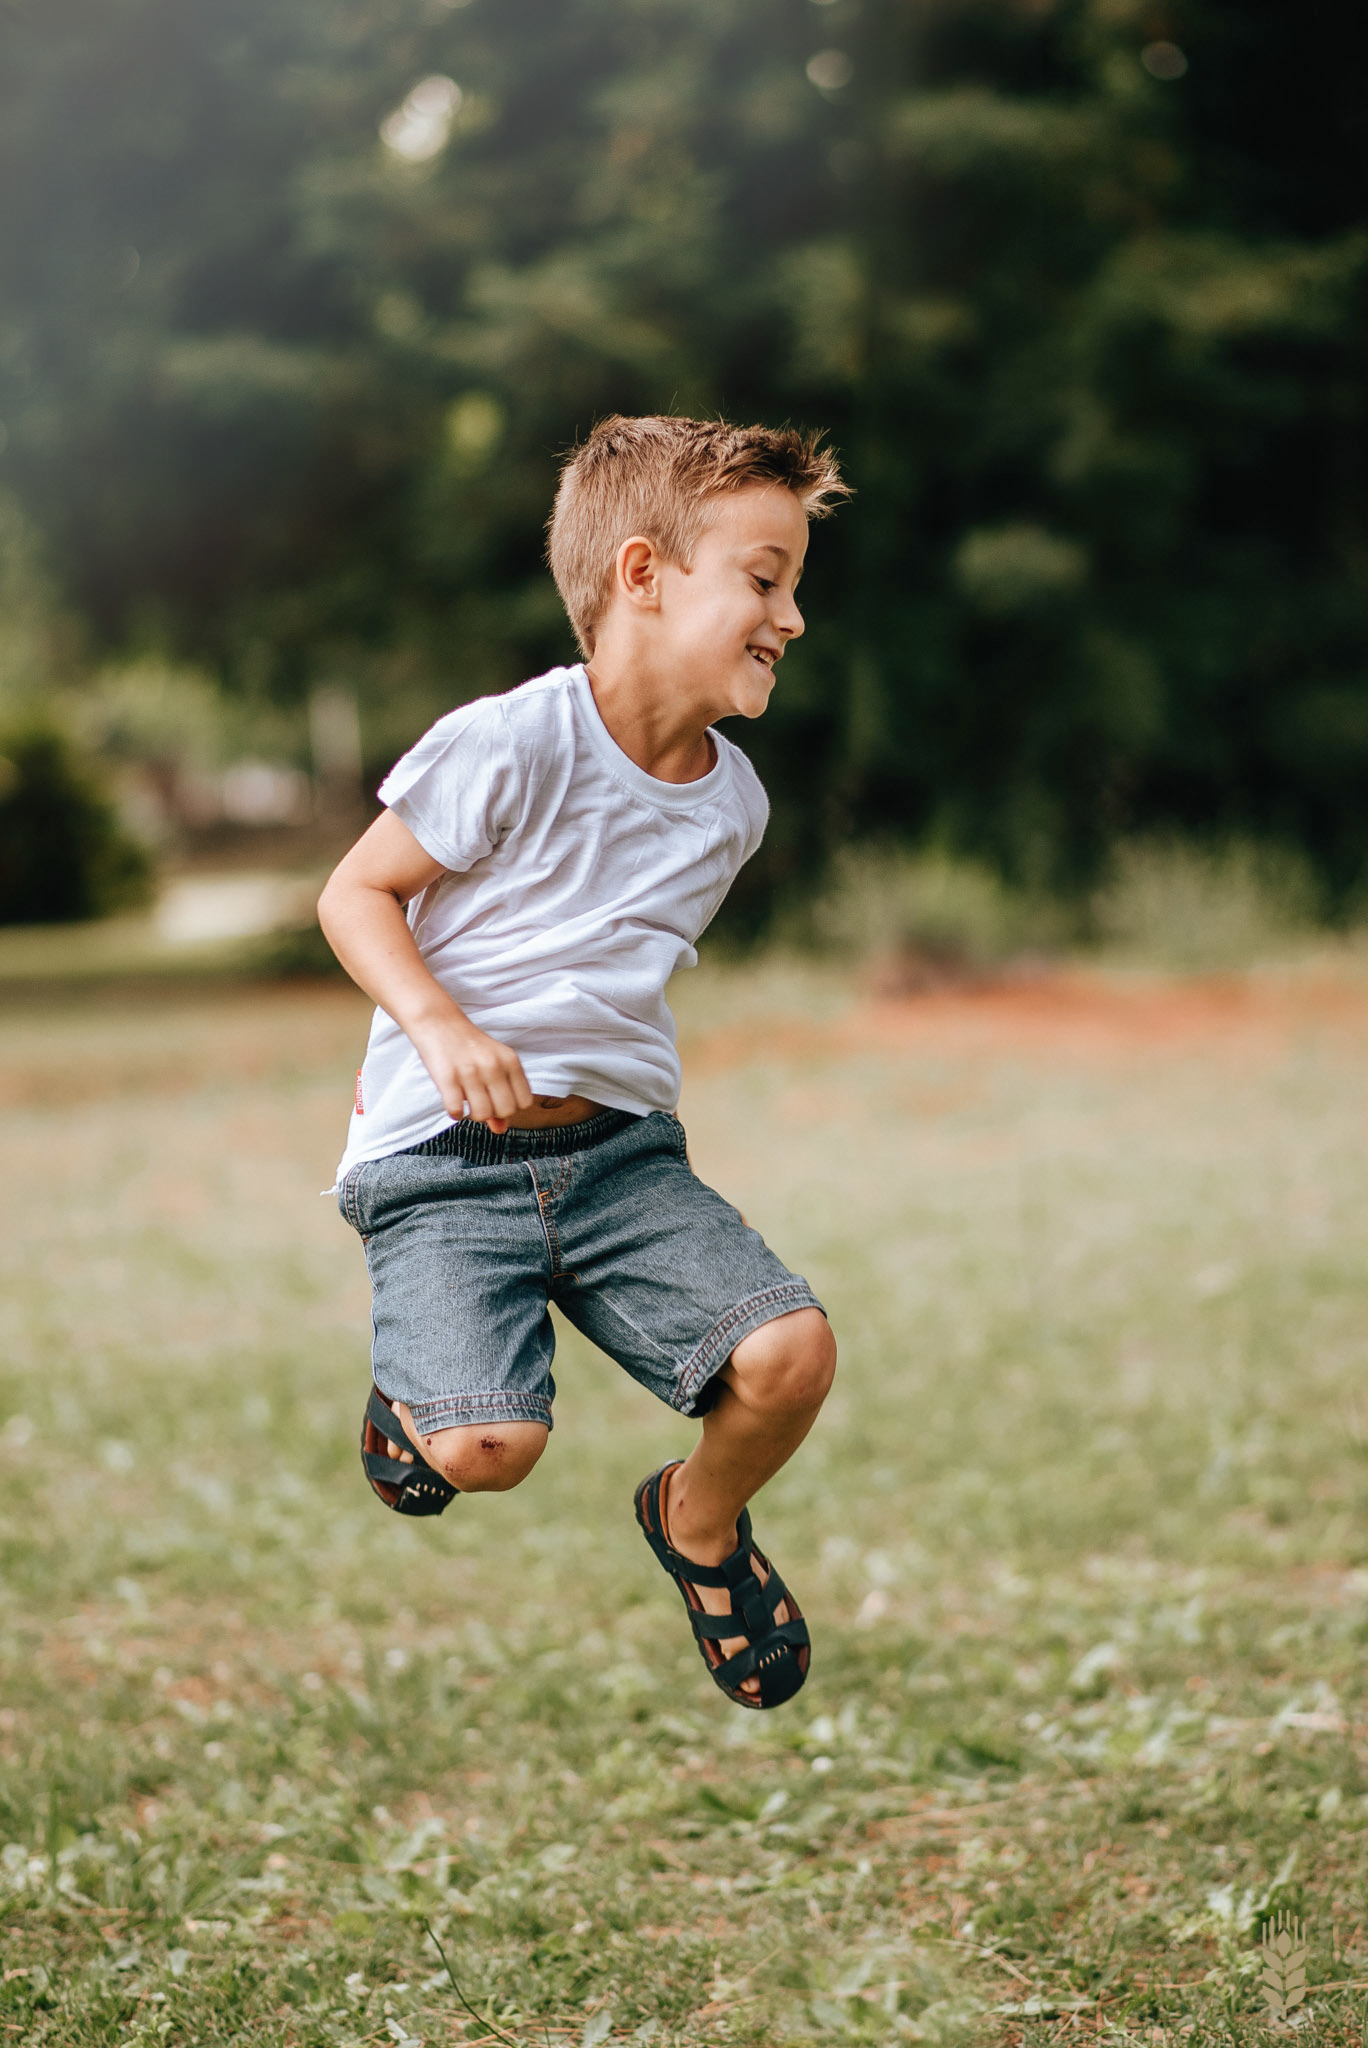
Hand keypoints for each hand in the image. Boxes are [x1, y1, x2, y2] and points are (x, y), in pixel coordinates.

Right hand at [409, 1013, 533, 1132]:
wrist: (439, 1022)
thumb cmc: (469, 1047)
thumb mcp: (494, 1064)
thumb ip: (502, 1095)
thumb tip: (501, 1129)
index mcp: (510, 1060)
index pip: (524, 1102)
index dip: (511, 1106)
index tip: (498, 1099)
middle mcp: (493, 1066)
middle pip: (505, 1111)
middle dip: (493, 1113)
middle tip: (480, 1101)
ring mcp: (470, 1071)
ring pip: (482, 1115)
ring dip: (472, 1114)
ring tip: (466, 1101)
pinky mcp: (447, 1077)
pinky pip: (456, 1111)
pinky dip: (455, 1113)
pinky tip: (452, 1101)